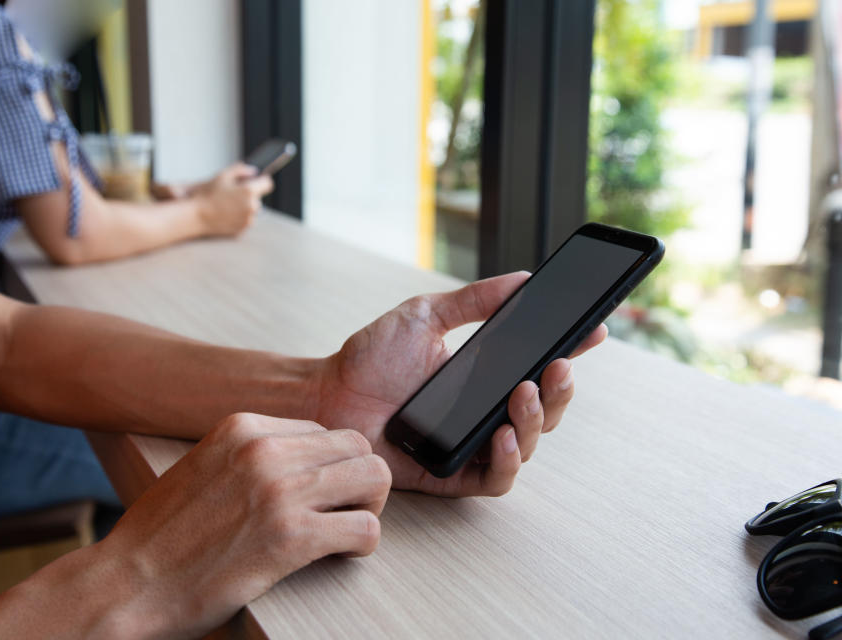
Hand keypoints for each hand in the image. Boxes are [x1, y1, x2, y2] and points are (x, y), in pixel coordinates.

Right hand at [97, 413, 390, 636]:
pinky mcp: (291, 538)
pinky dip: (363, 543)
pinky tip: (340, 553)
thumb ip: (251, 455)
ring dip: (368, 507)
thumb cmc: (163, 535)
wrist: (127, 583)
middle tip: (345, 510)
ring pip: (374, 478)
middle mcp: (265, 449)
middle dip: (359, 480)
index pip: (324, 430)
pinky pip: (365, 528)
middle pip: (357, 446)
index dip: (331, 464)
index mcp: (244, 427)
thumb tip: (303, 461)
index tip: (322, 492)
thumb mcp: (205, 466)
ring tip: (345, 530)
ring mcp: (280, 491)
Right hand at [175, 164, 273, 235]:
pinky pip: (245, 221)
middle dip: (249, 195)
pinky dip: (239, 217)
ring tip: (226, 205)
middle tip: (232, 194)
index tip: (256, 181)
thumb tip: (254, 171)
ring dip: (244, 207)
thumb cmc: (207, 194)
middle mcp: (252, 207)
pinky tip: (225, 214)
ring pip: (252, 210)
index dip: (262, 180)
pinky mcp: (242, 230)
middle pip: (258, 198)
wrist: (196, 216)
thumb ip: (241, 170)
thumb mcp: (223, 176)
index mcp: (249, 192)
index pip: (267, 183)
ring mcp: (248, 220)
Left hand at [313, 273, 606, 497]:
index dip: (571, 352)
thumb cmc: (371, 358)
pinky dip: (506, 460)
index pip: (539, 367)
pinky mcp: (452, 474)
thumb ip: (473, 300)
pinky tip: (500, 435)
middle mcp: (485, 411)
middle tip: (555, 367)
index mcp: (486, 375)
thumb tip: (522, 278)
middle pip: (546, 410)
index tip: (592, 331)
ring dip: (535, 421)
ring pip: (528, 445)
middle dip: (560, 391)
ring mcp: (471, 444)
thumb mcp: (425, 316)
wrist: (329, 394)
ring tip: (522, 395)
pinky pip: (495, 479)